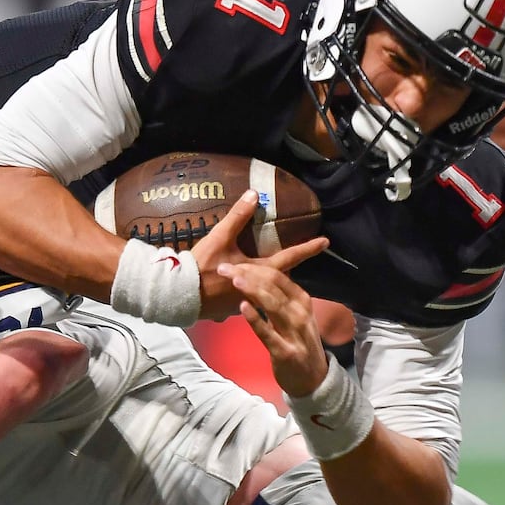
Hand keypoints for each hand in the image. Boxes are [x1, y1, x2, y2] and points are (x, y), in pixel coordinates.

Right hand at [191, 189, 327, 319]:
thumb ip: (237, 216)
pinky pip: (247, 301)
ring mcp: (245, 303)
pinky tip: (243, 289)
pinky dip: (250, 292)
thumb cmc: (202, 266)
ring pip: (265, 292)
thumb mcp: (220, 237)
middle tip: (299, 257)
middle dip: (288, 267)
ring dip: (271, 283)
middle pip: (280, 278)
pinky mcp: (231, 310)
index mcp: (258, 272)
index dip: (307, 248)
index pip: (289, 257)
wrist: (179, 294)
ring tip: (272, 273)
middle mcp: (257, 290)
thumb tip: (253, 194)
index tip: (325, 242)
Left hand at [217, 260, 328, 395]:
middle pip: (273, 286)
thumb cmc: (297, 342)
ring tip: (234, 279)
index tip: (234, 261)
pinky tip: (242, 307)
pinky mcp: (284, 352)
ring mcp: (294, 333)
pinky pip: (268, 333)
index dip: (255, 267)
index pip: (278, 276)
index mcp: (302, 300)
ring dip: (252, 289)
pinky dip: (255, 319)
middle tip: (224, 267)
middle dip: (248, 274)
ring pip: (272, 305)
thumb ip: (277, 299)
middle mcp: (300, 313)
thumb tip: (253, 278)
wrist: (313, 379)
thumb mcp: (293, 316)